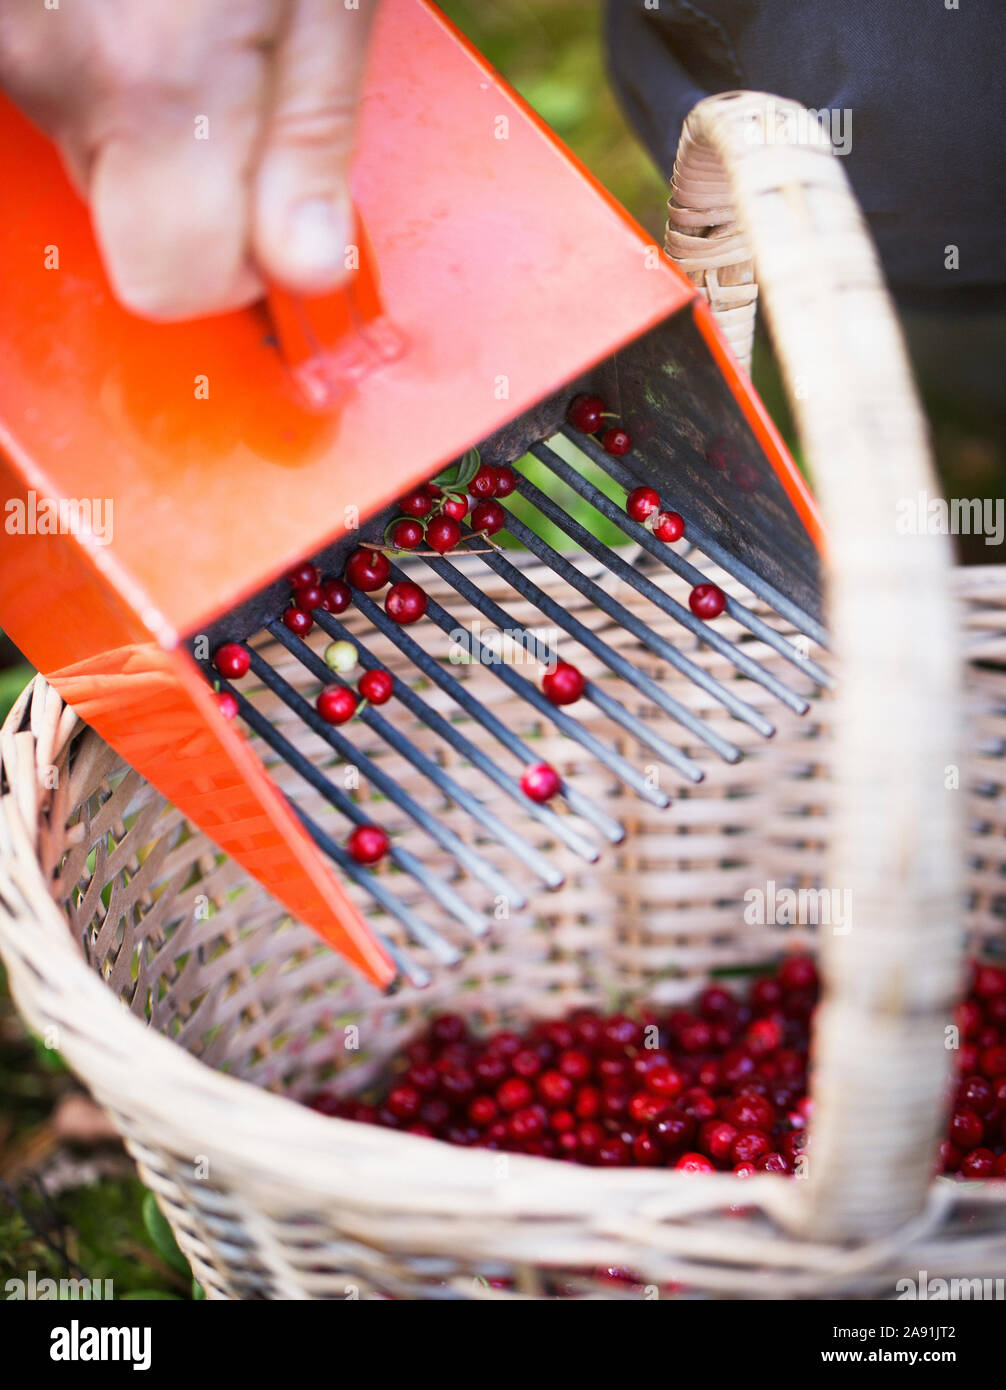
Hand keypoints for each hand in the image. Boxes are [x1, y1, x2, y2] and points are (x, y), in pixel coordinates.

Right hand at [0, 0, 375, 318]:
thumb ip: (314, 140)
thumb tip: (307, 271)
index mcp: (154, 83)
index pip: (172, 287)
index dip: (241, 269)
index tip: (284, 221)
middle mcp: (58, 73)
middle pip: (131, 229)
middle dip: (199, 192)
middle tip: (248, 95)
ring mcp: (12, 46)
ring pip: (93, 166)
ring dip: (149, 130)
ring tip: (189, 29)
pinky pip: (63, 100)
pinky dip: (109, 85)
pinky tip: (146, 25)